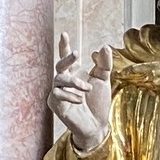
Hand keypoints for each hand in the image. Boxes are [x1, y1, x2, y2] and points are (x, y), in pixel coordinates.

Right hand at [47, 32, 112, 152]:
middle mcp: (64, 81)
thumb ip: (104, 64)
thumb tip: (104, 47)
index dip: (64, 46)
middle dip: (67, 58)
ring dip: (74, 81)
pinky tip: (80, 100)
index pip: (66, 57)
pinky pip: (57, 95)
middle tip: (77, 53)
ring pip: (58, 79)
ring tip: (87, 88)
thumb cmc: (98, 103)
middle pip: (60, 65)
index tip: (64, 34)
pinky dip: (70, 95)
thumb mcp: (103, 80)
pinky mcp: (55, 105)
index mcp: (74, 73)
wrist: (97, 125)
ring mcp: (58, 93)